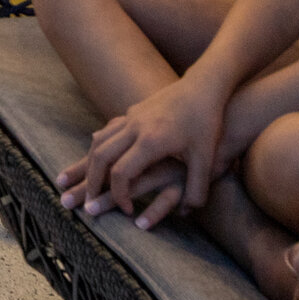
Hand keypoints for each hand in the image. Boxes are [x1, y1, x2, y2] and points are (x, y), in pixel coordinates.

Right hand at [57, 78, 227, 227]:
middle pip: (100, 157)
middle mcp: (135, 128)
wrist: (202, 87)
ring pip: (98, 142)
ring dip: (91, 165)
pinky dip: (99, 148)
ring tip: (91, 184)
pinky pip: (107, 131)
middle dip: (92, 182)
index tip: (127, 210)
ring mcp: (131, 117)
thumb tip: (185, 212)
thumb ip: (197, 190)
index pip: (121, 173)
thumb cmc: (206, 123)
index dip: (119, 195)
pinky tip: (100, 158)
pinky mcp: (132, 111)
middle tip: (91, 202)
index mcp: (151, 142)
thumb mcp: (207, 160)